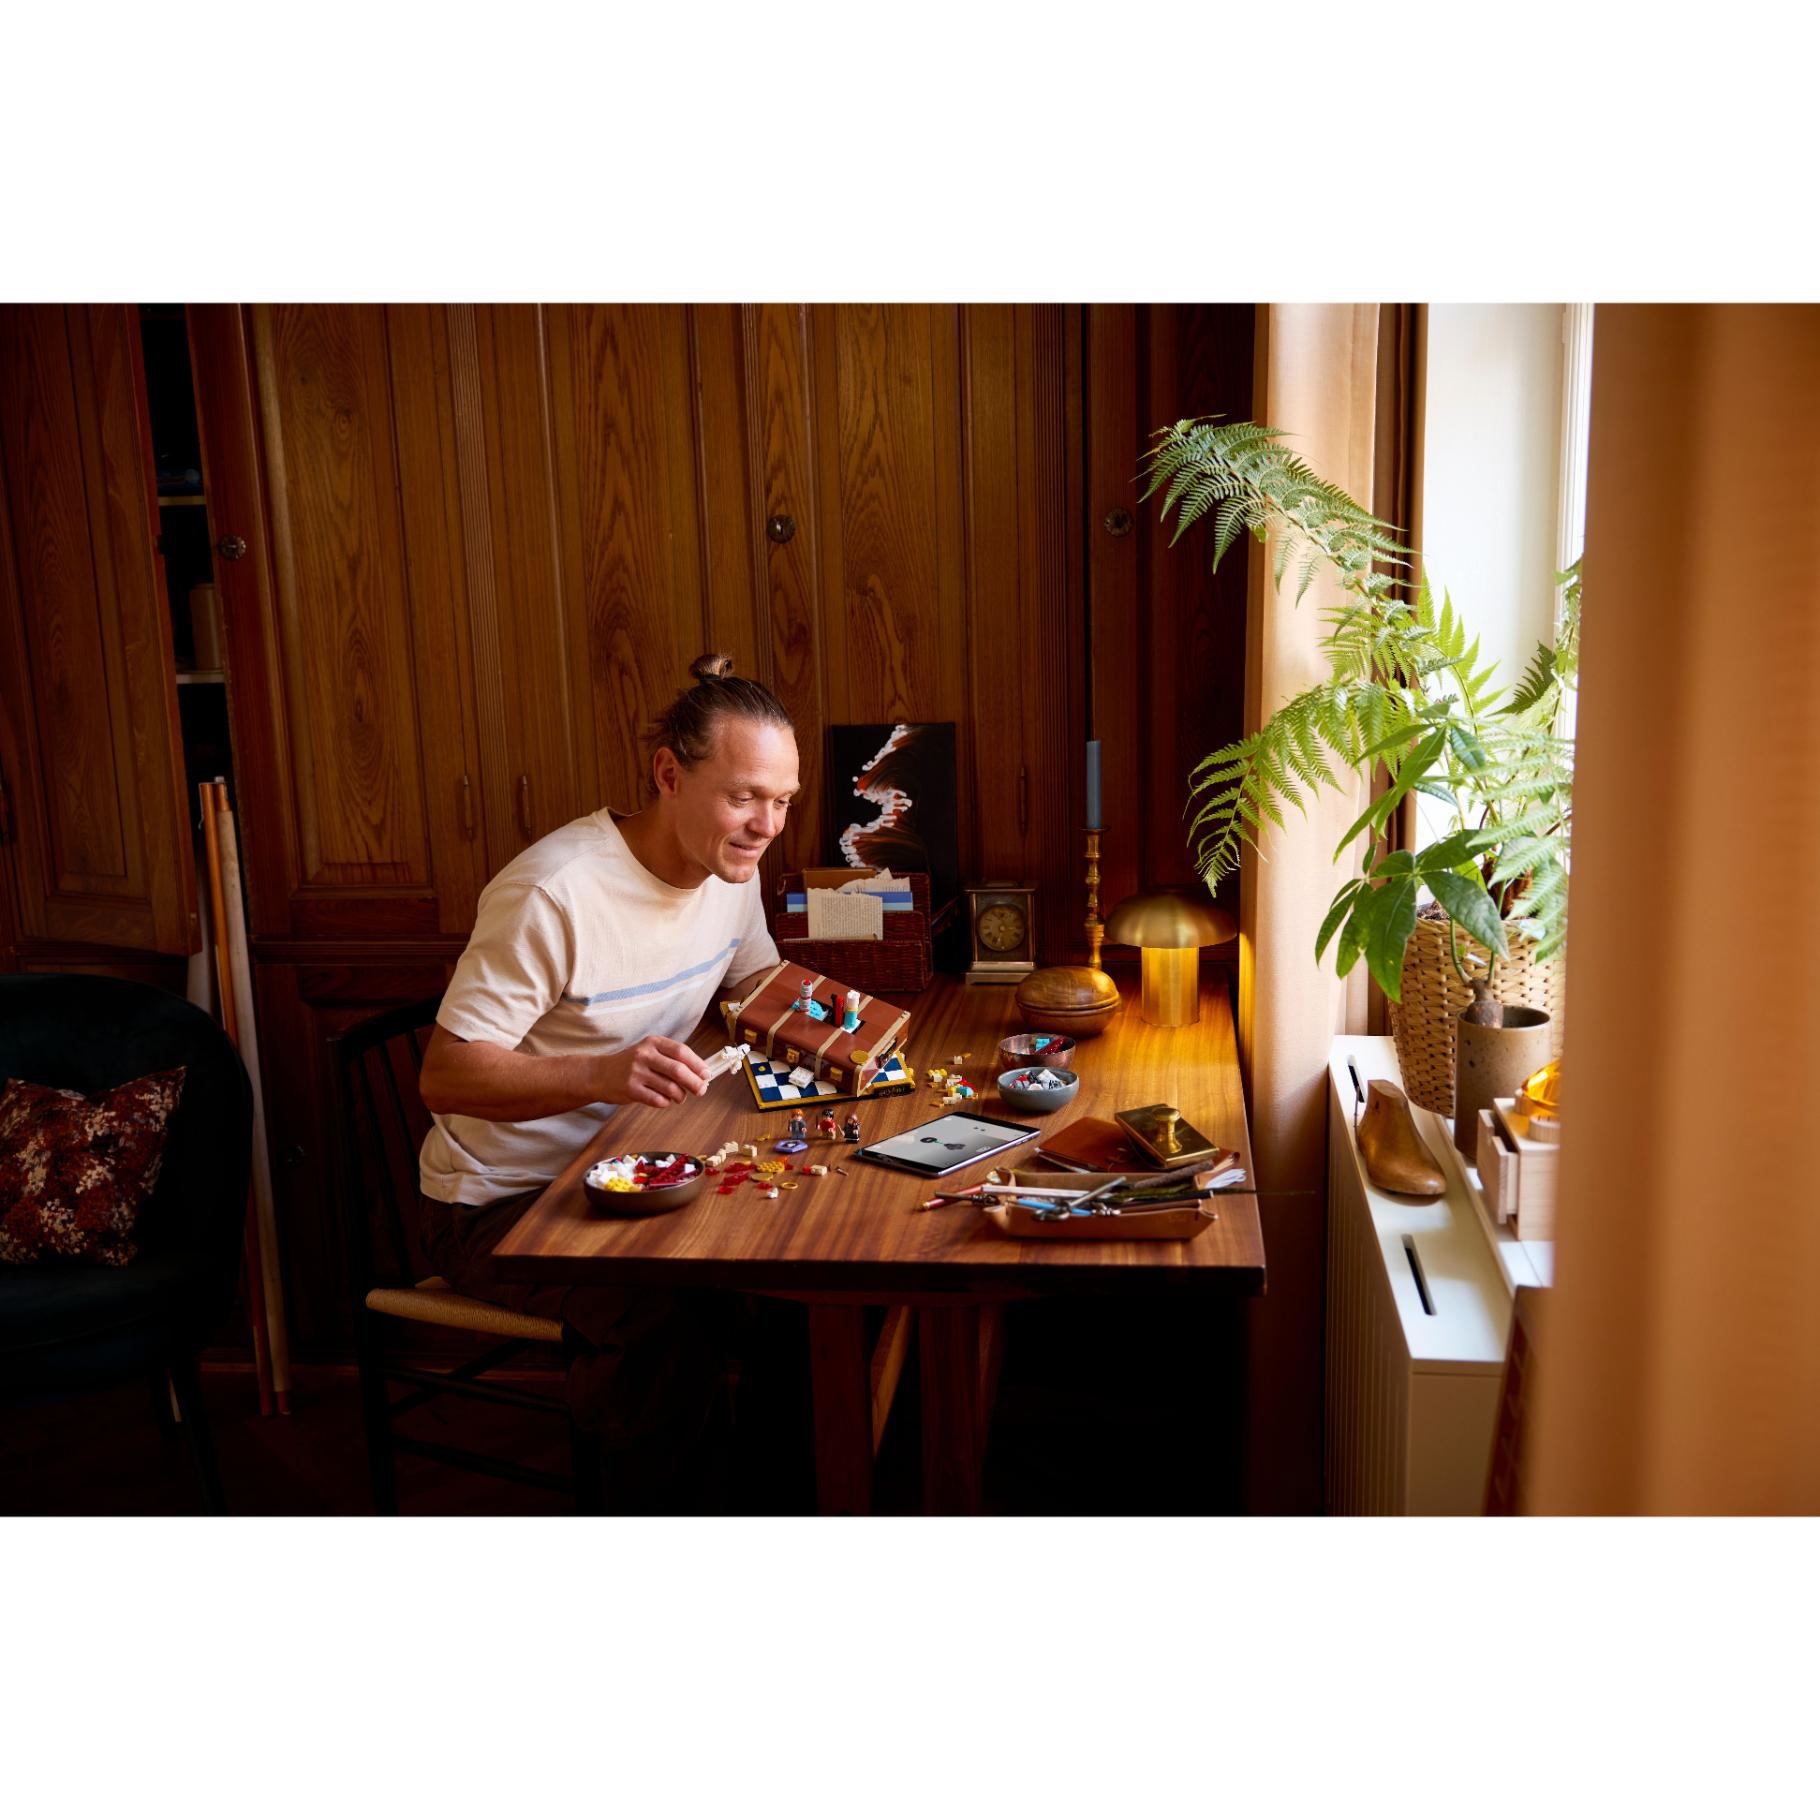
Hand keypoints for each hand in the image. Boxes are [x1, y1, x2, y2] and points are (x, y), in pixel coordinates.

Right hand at [596, 1035, 711, 1108]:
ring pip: (670, 1087)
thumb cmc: (631, 1064)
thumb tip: (701, 1073)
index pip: (681, 1051)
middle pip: (678, 1070)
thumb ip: (671, 1059)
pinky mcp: (631, 1089)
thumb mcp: (648, 1052)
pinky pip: (657, 1100)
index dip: (698, 1064)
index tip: (707, 1074)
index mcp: (652, 1043)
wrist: (598, 1074)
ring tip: (680, 1097)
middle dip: (695, 1082)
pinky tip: (664, 1100)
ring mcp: (636, 1072)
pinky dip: (666, 1102)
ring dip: (680, 1096)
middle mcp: (644, 1055)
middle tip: (702, 1090)